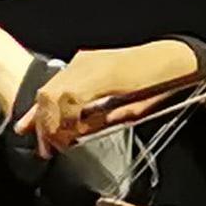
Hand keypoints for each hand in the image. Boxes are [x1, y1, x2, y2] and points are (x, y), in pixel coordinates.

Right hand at [12, 40, 198, 156]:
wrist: (170, 59)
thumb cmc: (159, 84)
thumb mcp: (134, 110)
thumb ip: (101, 122)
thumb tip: (76, 135)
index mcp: (104, 77)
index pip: (66, 102)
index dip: (57, 126)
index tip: (58, 145)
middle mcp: (89, 64)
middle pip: (51, 94)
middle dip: (44, 123)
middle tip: (46, 146)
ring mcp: (85, 59)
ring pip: (50, 86)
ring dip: (41, 112)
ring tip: (36, 133)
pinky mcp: (84, 59)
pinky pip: (59, 79)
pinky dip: (47, 98)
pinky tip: (39, 111)